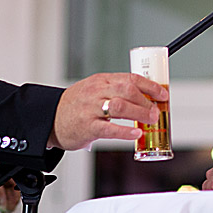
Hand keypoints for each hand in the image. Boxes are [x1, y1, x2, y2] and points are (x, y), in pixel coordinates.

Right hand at [48, 72, 168, 150]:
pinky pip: (109, 129)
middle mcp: (96, 91)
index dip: (150, 86)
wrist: (50, 118)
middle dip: (146, 100)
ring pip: (120, 106)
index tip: (163, 94)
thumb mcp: (95, 90)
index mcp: (101, 80)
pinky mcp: (87, 127)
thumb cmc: (76, 105)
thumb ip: (116, 91)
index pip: (130, 78)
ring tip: (150, 120)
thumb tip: (147, 99)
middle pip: (127, 90)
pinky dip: (125, 132)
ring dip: (140, 113)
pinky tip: (136, 134)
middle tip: (157, 110)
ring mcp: (90, 109)